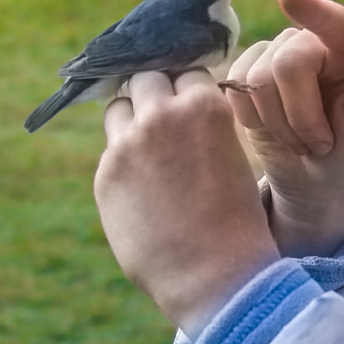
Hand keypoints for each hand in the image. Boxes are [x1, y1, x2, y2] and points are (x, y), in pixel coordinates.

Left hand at [95, 69, 279, 337]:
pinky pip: (111, 148)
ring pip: (120, 106)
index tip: (190, 97)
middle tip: (165, 115)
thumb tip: (180, 104)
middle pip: (146, 77)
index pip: (187, 70)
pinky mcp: (105, 175)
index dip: (189, 85)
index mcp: (204, 106)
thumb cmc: (237, 217)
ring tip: (149, 143)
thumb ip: (205, 123)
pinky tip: (143, 182)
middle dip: (156, 91)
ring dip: (133, 115)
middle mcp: (162, 116)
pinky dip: (124, 156)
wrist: (214, 273)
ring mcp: (128, 144)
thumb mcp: (235, 153)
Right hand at [222, 0, 343, 257]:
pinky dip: (256, 123)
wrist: (320, 182)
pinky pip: (235, 92)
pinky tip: (277, 133)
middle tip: (321, 144)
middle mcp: (310, 42)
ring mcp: (274, 56)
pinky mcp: (245, 76)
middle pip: (287, 64)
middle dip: (302, 117)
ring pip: (256, 81)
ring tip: (303, 142)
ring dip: (281, 126)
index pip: (333, 21)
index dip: (311, 9)